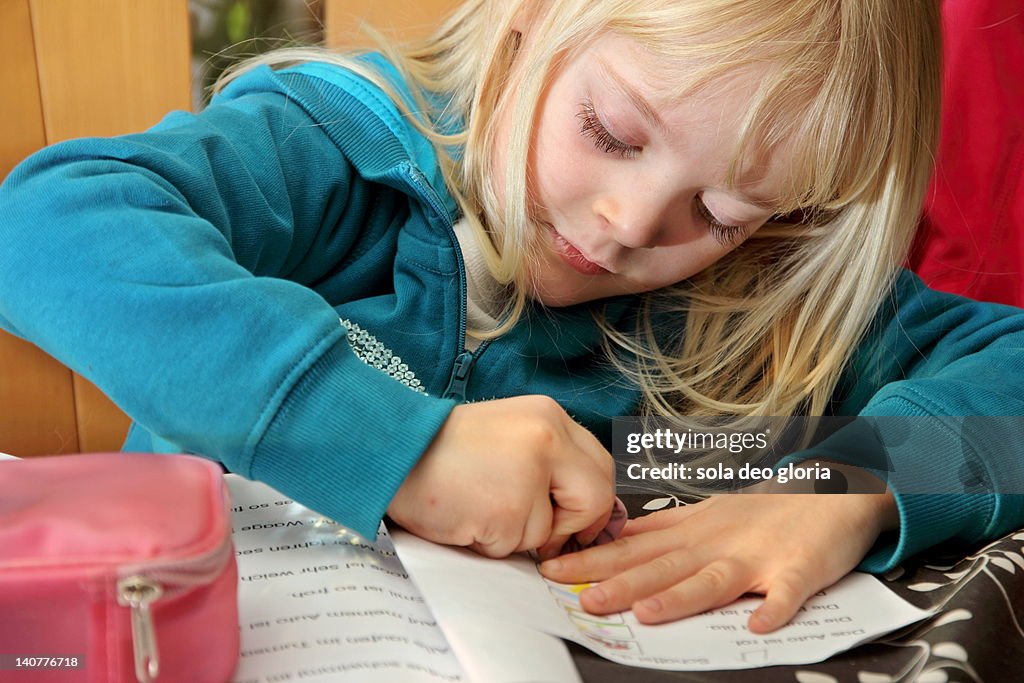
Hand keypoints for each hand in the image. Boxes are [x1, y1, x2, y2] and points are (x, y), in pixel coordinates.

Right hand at [387, 395, 615, 557]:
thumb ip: (548, 462)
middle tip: (542, 533)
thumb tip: (584, 508)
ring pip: (547, 531)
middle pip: (596, 498)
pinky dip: (488, 542)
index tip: (573, 520)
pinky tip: (465, 515)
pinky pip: (514, 547)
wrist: (388, 449)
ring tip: (478, 505)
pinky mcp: (506, 510)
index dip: (591, 501)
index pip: (601, 466)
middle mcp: (547, 439)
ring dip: (514, 534)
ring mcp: (529, 475)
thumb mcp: (508, 435)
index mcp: (549, 417)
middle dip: (572, 526)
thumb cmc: (441, 448)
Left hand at [539, 490, 896, 632]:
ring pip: (713, 579)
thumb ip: (663, 531)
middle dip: (620, 584)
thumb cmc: (765, 511)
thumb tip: (613, 541)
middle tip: (581, 599)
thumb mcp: (706, 513)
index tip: (552, 569)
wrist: (833, 491)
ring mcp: (757, 556)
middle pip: (663, 566)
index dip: (593, 560)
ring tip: (648, 614)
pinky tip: (758, 624)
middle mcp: (717, 542)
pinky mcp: (799, 569)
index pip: (634, 548)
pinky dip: (775, 607)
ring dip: (680, 597)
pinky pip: (788, 592)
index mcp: (693, 531)